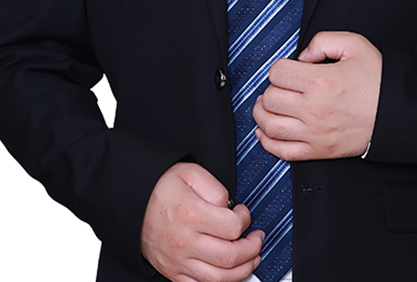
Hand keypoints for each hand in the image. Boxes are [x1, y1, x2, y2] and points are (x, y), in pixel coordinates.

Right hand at [140, 162, 263, 281]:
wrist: (132, 201)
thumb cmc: (160, 187)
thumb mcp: (191, 173)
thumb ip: (215, 188)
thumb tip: (229, 208)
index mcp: (191, 215)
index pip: (232, 227)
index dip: (246, 219)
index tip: (243, 213)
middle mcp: (185, 241)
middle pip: (230, 256)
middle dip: (252, 249)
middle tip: (256, 239)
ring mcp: (178, 260)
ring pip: (218, 278)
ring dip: (242, 271)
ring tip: (251, 259)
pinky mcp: (172, 271)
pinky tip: (228, 273)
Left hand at [253, 31, 381, 160]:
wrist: (399, 114)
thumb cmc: (379, 80)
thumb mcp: (355, 45)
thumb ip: (323, 41)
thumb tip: (302, 55)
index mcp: (320, 80)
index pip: (277, 72)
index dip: (280, 67)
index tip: (289, 69)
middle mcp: (313, 108)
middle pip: (270, 98)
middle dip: (271, 88)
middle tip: (281, 86)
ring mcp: (315, 133)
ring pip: (270, 126)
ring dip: (261, 114)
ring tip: (266, 106)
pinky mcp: (319, 151)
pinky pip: (283, 151)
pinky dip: (267, 142)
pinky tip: (265, 132)